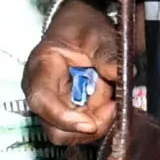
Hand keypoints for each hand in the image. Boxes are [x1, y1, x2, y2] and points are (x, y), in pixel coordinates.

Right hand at [24, 0, 124, 145]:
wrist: (81, 26)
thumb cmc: (83, 28)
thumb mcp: (97, 34)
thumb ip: (107, 53)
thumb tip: (120, 74)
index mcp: (40, 67)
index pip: (42, 101)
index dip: (64, 118)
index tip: (91, 124)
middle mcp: (39, 91)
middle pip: (55, 128)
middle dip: (88, 125)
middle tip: (113, 107)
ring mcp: (51, 105)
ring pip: (71, 133)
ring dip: (96, 121)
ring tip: (110, 97)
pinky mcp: (66, 113)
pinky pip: (82, 128)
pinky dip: (99, 120)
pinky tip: (108, 101)